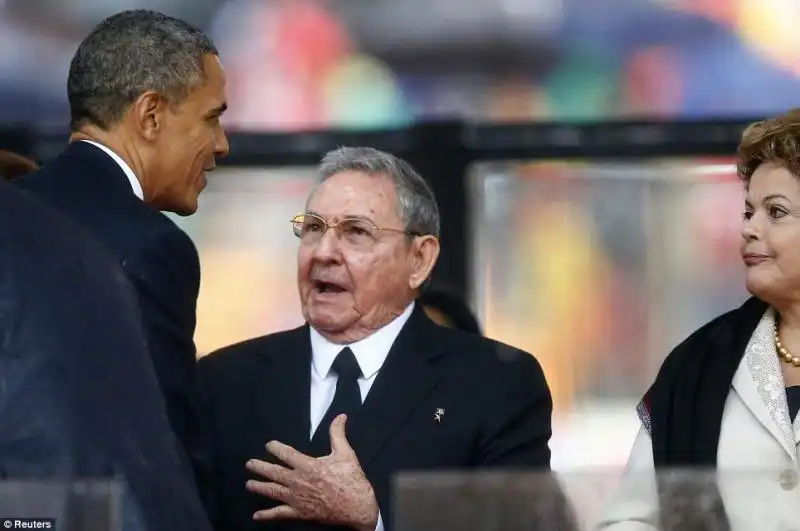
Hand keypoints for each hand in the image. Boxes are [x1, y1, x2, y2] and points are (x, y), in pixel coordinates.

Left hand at [246, 414, 378, 530]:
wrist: (357, 506)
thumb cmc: (351, 479)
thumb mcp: (346, 453)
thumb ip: (338, 434)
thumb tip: (340, 416)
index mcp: (308, 465)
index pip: (286, 454)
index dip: (275, 448)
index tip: (269, 445)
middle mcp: (298, 481)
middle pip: (274, 472)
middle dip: (260, 467)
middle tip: (249, 464)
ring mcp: (297, 498)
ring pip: (273, 491)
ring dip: (259, 487)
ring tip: (249, 484)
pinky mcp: (300, 513)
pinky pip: (280, 513)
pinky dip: (267, 515)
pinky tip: (257, 516)